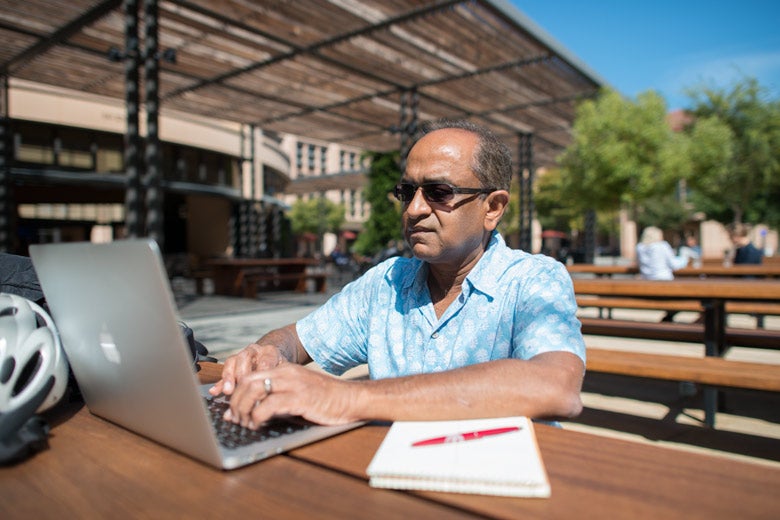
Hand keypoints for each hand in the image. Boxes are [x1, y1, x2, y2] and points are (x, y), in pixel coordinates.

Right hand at [209, 342, 284, 396]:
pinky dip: (220, 382)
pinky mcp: (233, 365)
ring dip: (229, 377)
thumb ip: (278, 378)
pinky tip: (215, 391)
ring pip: (232, 362)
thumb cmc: (280, 368)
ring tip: (228, 391)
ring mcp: (242, 356)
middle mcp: (254, 351)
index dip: (262, 370)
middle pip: (245, 357)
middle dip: (242, 372)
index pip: (266, 359)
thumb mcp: (285, 370)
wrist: (273, 356)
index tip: (261, 383)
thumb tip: (272, 396)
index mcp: (270, 351)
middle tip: (242, 386)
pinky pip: (225, 372)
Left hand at [223, 364, 359, 427]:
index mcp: (285, 369)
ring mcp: (293, 384)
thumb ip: (275, 399)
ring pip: (254, 391)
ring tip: (244, 423)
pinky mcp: (299, 398)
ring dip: (243, 409)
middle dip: (235, 402)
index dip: (236, 393)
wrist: (350, 399)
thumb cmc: (326, 400)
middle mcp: (286, 373)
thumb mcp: (298, 393)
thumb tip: (250, 412)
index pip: (250, 376)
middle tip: (235, 418)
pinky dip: (257, 417)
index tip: (231, 410)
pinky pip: (269, 405)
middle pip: (247, 382)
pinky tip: (258, 425)